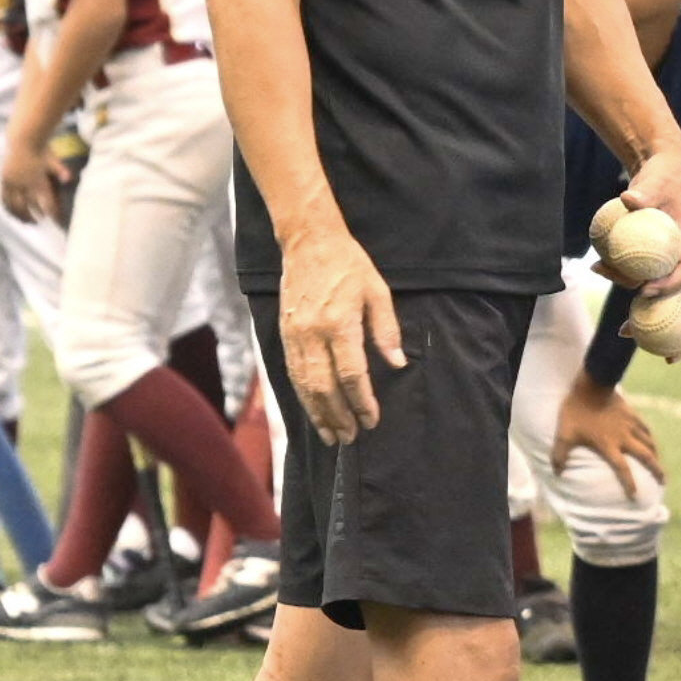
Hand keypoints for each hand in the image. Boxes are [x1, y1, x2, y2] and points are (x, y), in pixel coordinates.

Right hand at [0, 144, 63, 221]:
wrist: (24, 139)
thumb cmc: (43, 150)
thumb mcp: (54, 160)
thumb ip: (61, 170)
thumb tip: (69, 179)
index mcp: (37, 179)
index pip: (44, 201)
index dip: (49, 212)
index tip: (54, 220)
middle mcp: (23, 182)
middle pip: (26, 206)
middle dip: (32, 216)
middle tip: (38, 222)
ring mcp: (12, 181)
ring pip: (13, 204)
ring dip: (19, 214)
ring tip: (25, 221)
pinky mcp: (4, 180)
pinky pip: (4, 197)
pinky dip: (8, 207)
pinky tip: (11, 213)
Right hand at [275, 216, 406, 445]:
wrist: (309, 243)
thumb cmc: (349, 266)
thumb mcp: (378, 292)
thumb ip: (386, 330)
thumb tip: (397, 364)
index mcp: (339, 324)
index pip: (351, 374)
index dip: (362, 401)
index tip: (372, 419)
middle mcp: (312, 335)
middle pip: (323, 387)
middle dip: (338, 416)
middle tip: (352, 437)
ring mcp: (294, 336)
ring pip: (303, 385)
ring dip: (318, 413)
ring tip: (332, 435)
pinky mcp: (283, 335)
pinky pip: (292, 374)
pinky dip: (303, 397)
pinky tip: (313, 410)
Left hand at [551, 374, 664, 500]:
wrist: (592, 385)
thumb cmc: (576, 411)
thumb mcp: (564, 434)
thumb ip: (559, 455)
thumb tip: (557, 472)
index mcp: (608, 445)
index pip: (622, 469)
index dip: (629, 483)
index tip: (634, 496)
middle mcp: (624, 438)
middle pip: (646, 456)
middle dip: (656, 470)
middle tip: (663, 482)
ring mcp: (630, 425)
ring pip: (649, 442)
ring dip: (656, 455)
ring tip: (659, 463)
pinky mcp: (632, 414)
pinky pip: (646, 429)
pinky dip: (650, 438)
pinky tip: (651, 440)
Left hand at [595, 150, 680, 299]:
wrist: (663, 171)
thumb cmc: (665, 173)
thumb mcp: (658, 180)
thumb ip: (647, 191)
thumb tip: (628, 199)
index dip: (670, 284)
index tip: (645, 289)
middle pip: (668, 281)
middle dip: (642, 292)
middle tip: (615, 291)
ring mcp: (668, 253)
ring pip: (650, 277)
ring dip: (624, 279)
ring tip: (598, 267)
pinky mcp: (653, 252)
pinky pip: (639, 267)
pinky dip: (620, 268)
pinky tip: (598, 263)